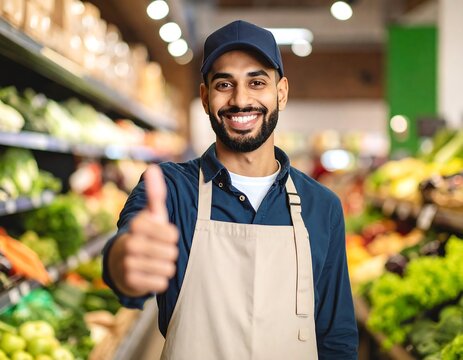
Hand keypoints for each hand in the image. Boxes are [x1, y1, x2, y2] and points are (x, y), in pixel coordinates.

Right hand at [108, 165, 178, 295]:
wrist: (122, 263)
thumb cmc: (145, 235)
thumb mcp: (151, 215)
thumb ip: (156, 194)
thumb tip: (153, 168)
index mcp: (137, 224)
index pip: (172, 234)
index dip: (171, 236)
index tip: (162, 235)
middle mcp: (130, 242)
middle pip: (171, 252)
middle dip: (170, 253)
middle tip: (158, 251)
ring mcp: (128, 263)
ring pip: (168, 268)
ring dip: (166, 267)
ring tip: (154, 262)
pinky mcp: (130, 282)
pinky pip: (161, 283)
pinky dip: (160, 281)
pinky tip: (150, 274)